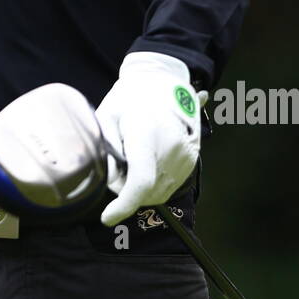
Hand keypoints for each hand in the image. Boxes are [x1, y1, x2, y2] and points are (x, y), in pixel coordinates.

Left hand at [98, 51, 206, 226]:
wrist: (163, 81)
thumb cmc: (130, 98)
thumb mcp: (106, 118)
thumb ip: (106, 153)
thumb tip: (110, 182)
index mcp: (146, 137)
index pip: (139, 183)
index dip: (123, 206)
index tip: (107, 217)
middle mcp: (170, 150)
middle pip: (146, 192)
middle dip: (126, 190)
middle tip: (118, 164)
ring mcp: (185, 156)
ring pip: (158, 193)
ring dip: (142, 188)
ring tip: (134, 158)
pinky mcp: (192, 160)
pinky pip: (168, 185)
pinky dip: (155, 182)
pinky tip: (147, 160)